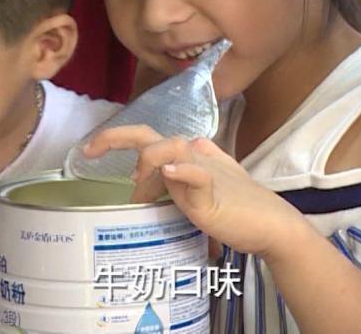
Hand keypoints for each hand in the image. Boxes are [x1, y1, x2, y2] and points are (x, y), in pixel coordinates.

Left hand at [83, 126, 311, 258]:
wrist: (271, 224)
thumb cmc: (238, 207)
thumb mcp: (204, 189)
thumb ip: (185, 176)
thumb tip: (165, 169)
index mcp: (188, 156)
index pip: (149, 138)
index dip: (118, 137)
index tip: (89, 151)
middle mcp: (193, 157)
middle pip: (150, 136)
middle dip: (116, 138)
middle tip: (89, 151)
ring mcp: (203, 172)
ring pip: (169, 148)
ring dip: (146, 162)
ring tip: (137, 189)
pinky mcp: (213, 193)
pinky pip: (195, 175)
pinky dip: (180, 172)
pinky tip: (167, 174)